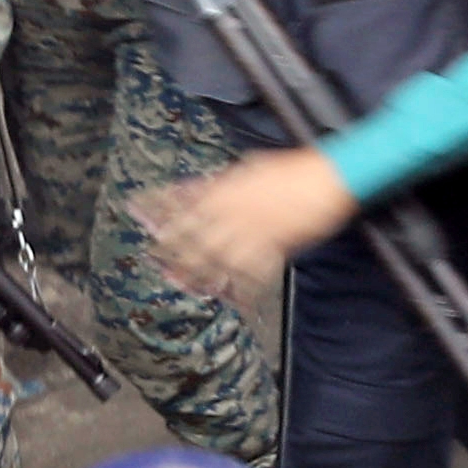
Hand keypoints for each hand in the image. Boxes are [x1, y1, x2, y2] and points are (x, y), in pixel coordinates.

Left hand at [139, 145, 358, 302]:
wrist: (328, 177)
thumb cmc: (293, 169)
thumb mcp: (249, 167)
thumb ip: (222, 181)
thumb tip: (200, 188)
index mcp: (226, 190)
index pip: (183, 203)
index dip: (159, 211)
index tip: (139, 216)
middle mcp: (233, 212)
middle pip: (193, 236)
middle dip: (172, 252)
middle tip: (154, 263)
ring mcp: (253, 231)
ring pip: (217, 258)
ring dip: (199, 274)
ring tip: (184, 286)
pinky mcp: (275, 247)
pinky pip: (253, 273)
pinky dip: (242, 288)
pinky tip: (234, 300)